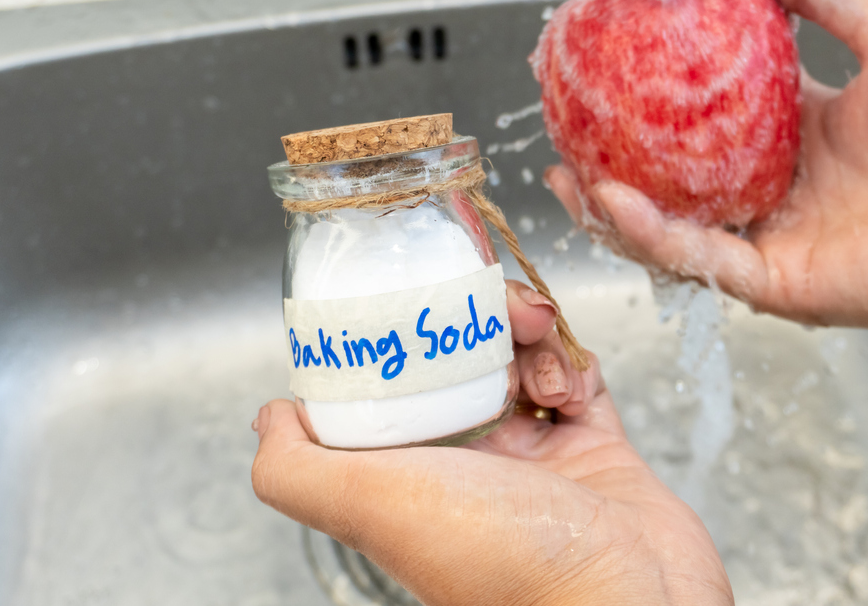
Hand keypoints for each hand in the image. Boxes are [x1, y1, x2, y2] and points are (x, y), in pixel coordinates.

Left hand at [251, 281, 730, 605]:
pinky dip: (575, 361)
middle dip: (479, 319)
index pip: (393, 385)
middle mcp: (471, 469)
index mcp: (412, 480)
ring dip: (530, 332)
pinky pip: (582, 380)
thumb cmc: (507, 568)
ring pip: (522, 361)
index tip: (419, 300)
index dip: (403, 334)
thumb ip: (296, 471)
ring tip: (537, 334)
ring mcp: (536, 461)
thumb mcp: (373, 505)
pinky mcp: (598, 453)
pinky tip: (570, 378)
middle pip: (462, 362)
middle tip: (499, 305)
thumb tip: (270, 418)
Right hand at [546, 0, 867, 331]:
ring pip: (671, 224)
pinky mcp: (774, 279)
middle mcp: (779, 183)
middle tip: (569, 122)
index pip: (711, 107)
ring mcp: (772, 232)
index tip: (615, 55)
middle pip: (676, 171)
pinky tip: (613, 198)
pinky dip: (650, 233)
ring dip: (613, 202)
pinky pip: (697, 257)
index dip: (659, 86)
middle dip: (616, 153)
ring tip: (567, 169)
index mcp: (802, 129)